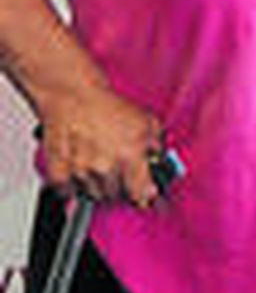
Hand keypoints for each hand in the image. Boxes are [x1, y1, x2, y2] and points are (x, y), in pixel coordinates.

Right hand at [37, 85, 163, 207]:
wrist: (73, 96)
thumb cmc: (107, 106)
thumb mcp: (147, 121)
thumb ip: (157, 145)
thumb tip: (160, 162)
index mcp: (130, 156)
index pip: (141, 193)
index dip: (145, 195)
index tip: (145, 195)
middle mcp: (105, 167)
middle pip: (117, 196)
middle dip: (121, 186)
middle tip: (120, 172)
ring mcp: (80, 171)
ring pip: (94, 195)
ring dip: (98, 186)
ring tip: (99, 165)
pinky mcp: (58, 172)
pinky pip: (67, 192)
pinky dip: (72, 186)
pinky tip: (80, 170)